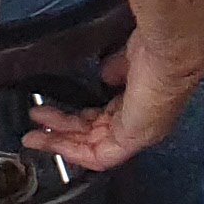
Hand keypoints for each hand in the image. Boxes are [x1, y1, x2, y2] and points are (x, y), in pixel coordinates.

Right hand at [23, 29, 203, 170]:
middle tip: (36, 124)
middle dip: (61, 131)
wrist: (169, 51)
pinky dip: (72, 152)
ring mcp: (136, 133)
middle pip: (93, 134)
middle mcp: (139, 121)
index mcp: (140, 101)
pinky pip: (98, 156)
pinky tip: (52, 143)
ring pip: (91, 147)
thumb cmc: (157, 47)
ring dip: (60, 141)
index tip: (54, 112)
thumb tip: (105, 73)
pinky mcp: (131, 141)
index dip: (77, 118)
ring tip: (34, 135)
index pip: (104, 118)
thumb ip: (116, 69)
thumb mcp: (128, 58)